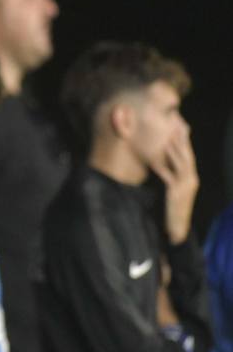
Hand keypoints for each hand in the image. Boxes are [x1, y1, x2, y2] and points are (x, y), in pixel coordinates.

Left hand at [151, 125, 197, 243]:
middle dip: (183, 139)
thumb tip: (162, 162)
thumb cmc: (172, 206)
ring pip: (183, 162)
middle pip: (188, 154)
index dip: (184, 141)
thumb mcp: (172, 188)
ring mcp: (186, 185)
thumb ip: (169, 175)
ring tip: (170, 134)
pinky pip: (171, 175)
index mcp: (190, 177)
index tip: (180, 125)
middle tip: (177, 123)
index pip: (188, 155)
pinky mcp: (177, 192)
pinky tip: (161, 156)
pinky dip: (166, 165)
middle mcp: (191, 179)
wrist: (177, 227)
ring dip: (176, 148)